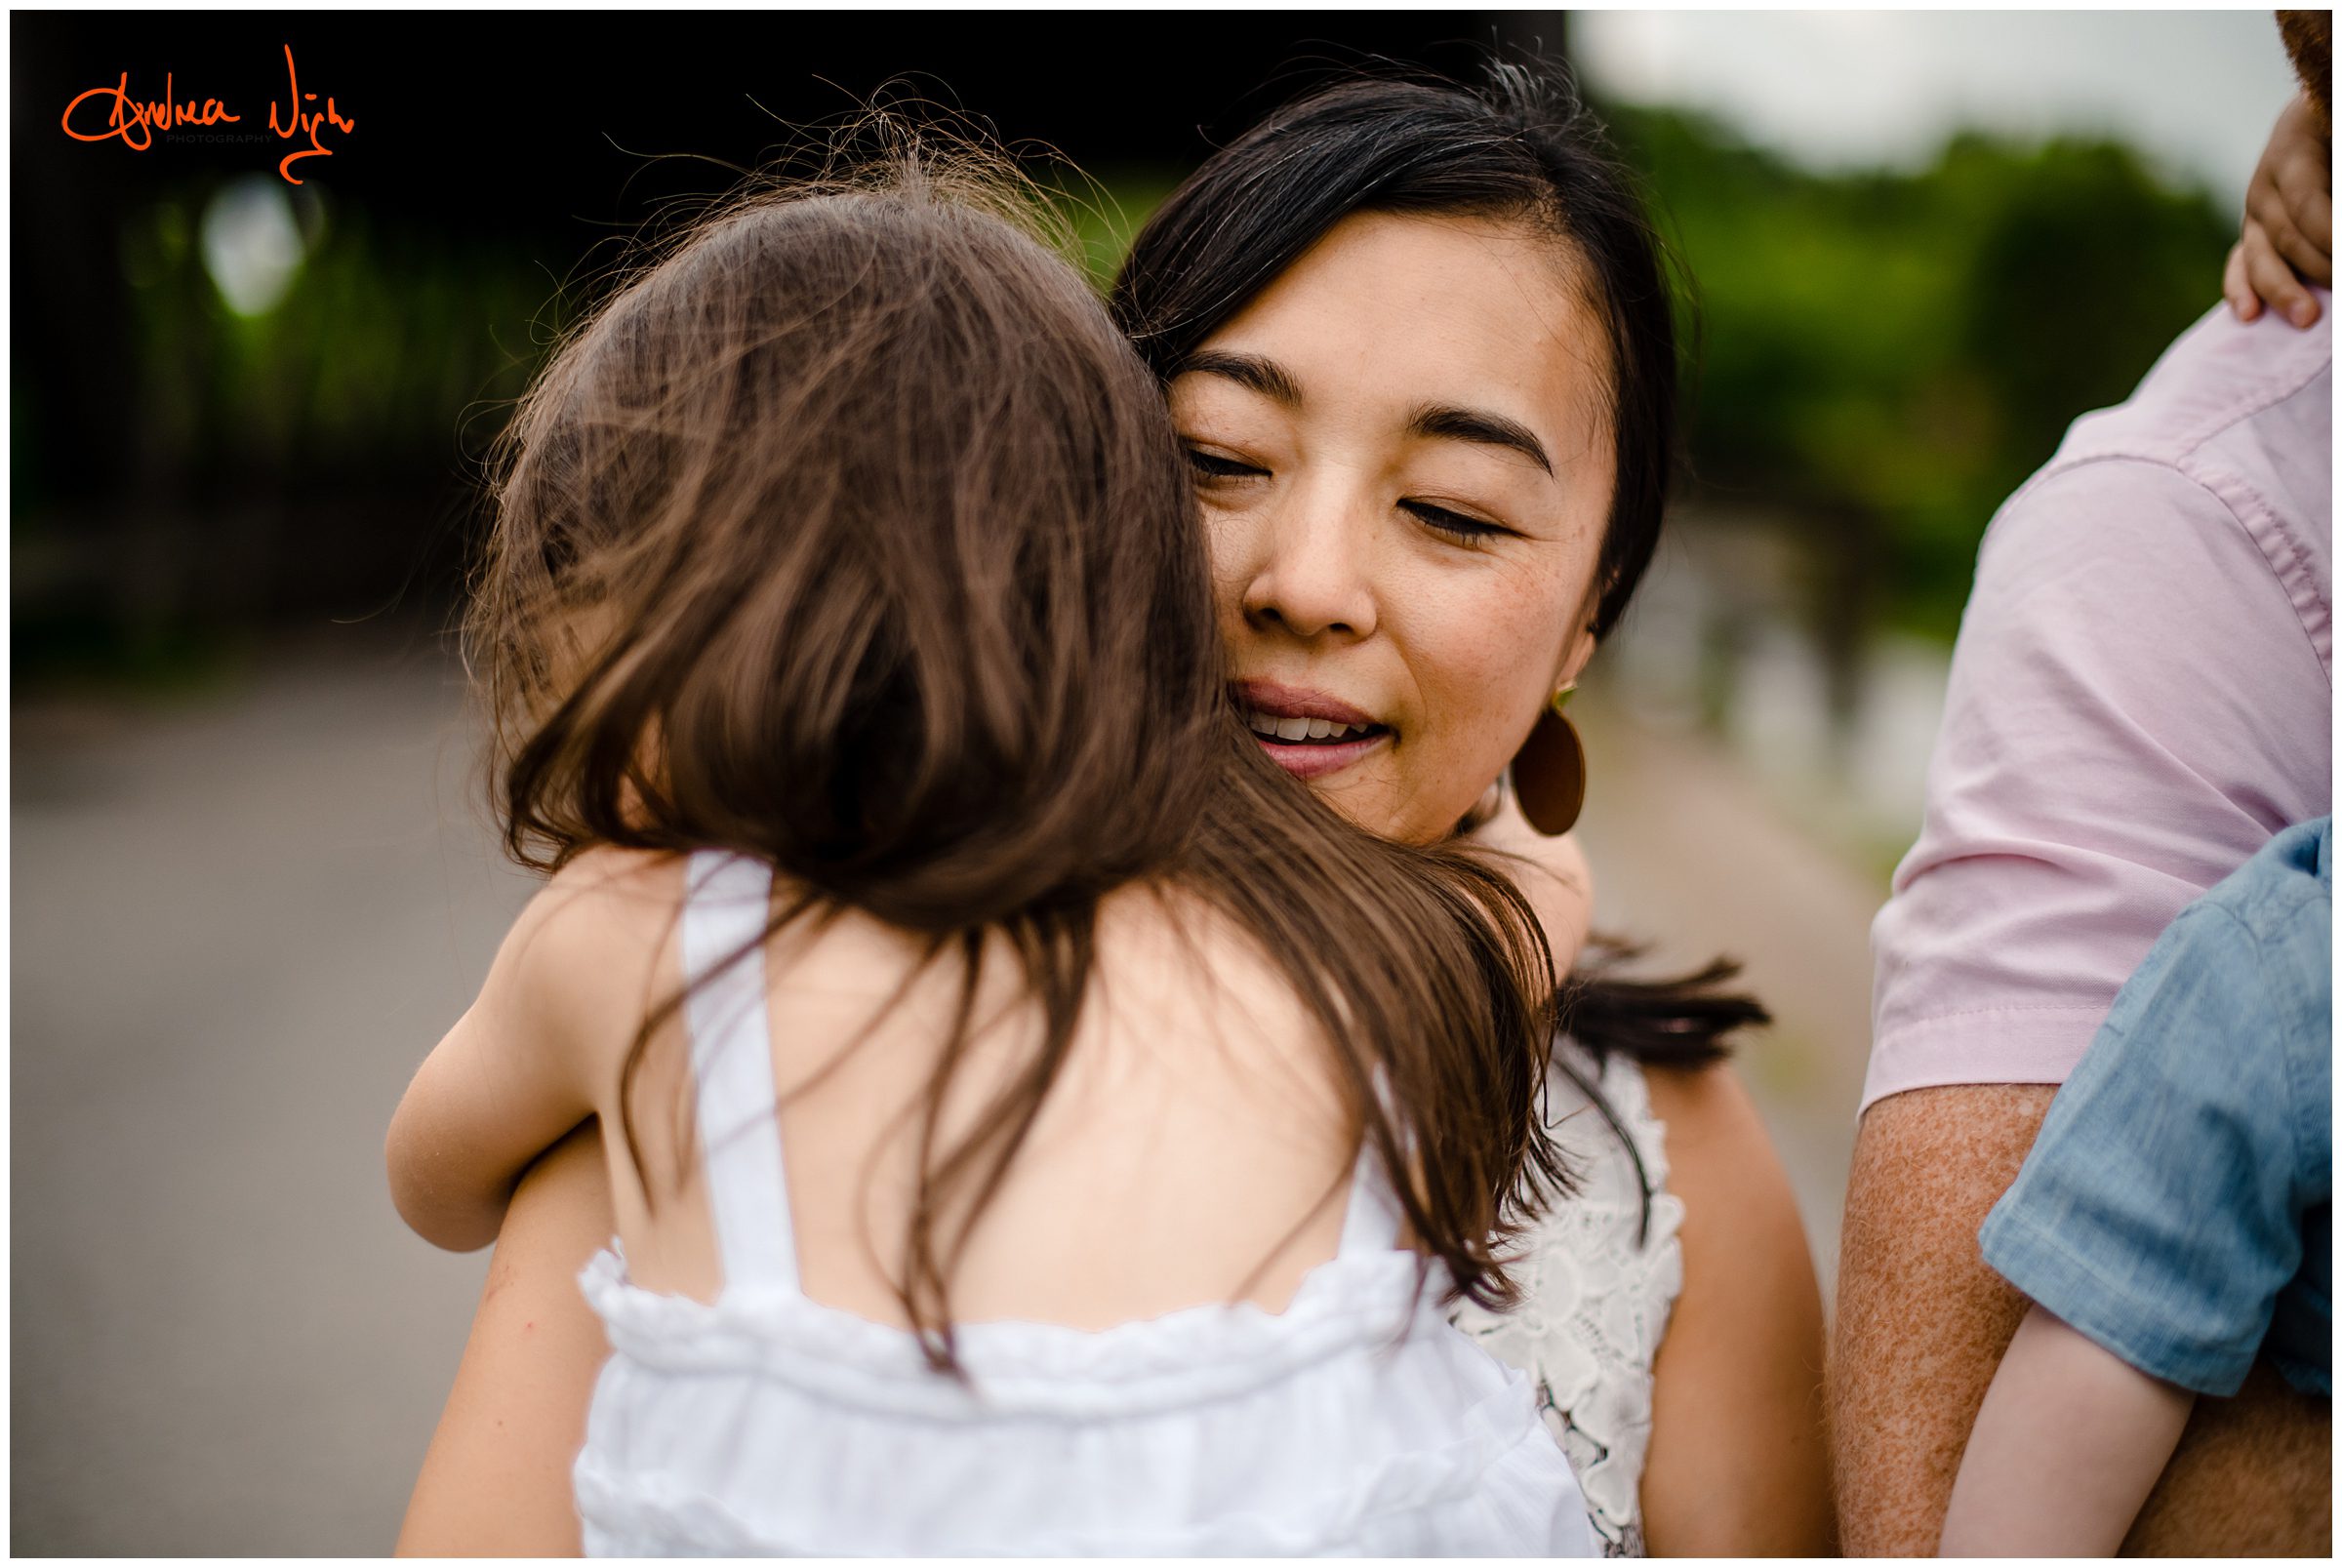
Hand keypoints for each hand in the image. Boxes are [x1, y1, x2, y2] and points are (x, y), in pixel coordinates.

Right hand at [2224, 93, 2331, 327]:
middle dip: (2320, 268)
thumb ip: (2338, 186)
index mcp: (2292, 151)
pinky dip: (2241, 291)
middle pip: (2286, 237)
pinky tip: (2249, 315)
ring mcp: (2253, 213)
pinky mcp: (2252, 236)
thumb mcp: (2338, 135)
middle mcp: (2264, 185)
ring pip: (2259, 259)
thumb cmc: (2333, 127)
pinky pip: (2239, 267)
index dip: (2329, 234)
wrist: (2319, 119)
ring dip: (2283, 291)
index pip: (2308, 204)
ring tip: (2307, 319)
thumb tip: (2336, 216)